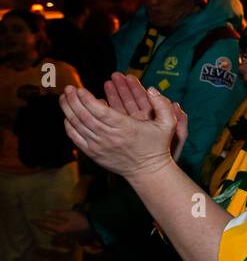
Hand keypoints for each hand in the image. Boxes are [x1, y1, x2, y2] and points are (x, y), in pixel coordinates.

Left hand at [31, 208, 98, 245]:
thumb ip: (58, 213)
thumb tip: (46, 213)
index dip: (38, 222)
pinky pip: (57, 236)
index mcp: (60, 229)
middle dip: (40, 227)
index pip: (46, 225)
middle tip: (35, 224)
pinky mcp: (70, 237)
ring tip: (42, 228)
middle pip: (47, 231)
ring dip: (46, 231)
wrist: (95, 228)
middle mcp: (61, 235)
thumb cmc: (83, 220)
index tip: (31, 219)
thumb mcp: (71, 214)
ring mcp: (66, 237)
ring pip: (52, 235)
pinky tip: (53, 231)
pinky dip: (52, 233)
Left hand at [60, 84, 176, 179]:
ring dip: (68, 110)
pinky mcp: (94, 154)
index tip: (81, 89)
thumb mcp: (168, 124)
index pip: (100, 111)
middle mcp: (110, 137)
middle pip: (85, 116)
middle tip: (68, 88)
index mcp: (126, 128)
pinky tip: (67, 116)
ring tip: (64, 97)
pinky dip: (69, 126)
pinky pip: (76, 139)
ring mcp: (100, 146)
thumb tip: (151, 89)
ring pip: (78, 126)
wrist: (149, 171)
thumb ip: (162, 104)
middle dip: (74, 100)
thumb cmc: (157, 146)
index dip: (87, 99)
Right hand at [105, 72, 187, 159]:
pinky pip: (113, 121)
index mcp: (154, 119)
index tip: (129, 76)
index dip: (136, 88)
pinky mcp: (122, 135)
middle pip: (129, 101)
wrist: (157, 170)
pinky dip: (106, 112)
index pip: (143, 99)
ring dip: (113, 97)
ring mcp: (130, 128)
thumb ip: (179, 118)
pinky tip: (99, 104)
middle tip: (114, 76)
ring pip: (120, 109)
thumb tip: (174, 102)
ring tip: (105, 84)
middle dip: (122, 88)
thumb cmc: (169, 152)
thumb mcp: (178, 134)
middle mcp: (141, 122)